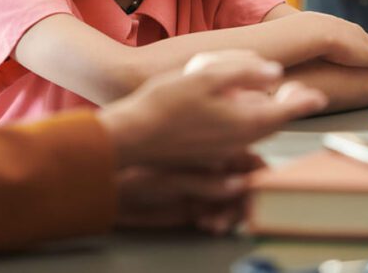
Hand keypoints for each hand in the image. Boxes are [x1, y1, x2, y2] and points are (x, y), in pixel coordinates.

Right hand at [98, 54, 326, 167]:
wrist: (132, 137)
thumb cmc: (165, 104)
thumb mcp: (205, 76)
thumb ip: (243, 71)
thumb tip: (274, 72)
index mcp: (244, 122)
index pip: (285, 112)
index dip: (304, 102)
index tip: (319, 96)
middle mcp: (239, 141)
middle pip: (272, 124)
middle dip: (288, 108)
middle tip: (297, 92)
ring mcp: (223, 152)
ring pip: (255, 134)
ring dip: (267, 118)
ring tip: (268, 100)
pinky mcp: (207, 155)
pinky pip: (237, 142)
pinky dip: (246, 128)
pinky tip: (234, 116)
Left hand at [115, 153, 264, 233]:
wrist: (107, 188)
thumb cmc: (130, 171)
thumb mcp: (168, 176)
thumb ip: (203, 182)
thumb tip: (237, 185)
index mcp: (208, 145)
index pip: (246, 159)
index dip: (258, 175)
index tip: (261, 192)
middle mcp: (211, 165)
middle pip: (245, 182)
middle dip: (249, 199)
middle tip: (245, 212)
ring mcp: (204, 186)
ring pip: (234, 201)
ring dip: (233, 213)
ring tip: (220, 222)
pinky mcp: (196, 205)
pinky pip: (218, 213)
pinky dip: (219, 220)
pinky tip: (209, 224)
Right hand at [299, 12, 367, 80]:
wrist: (314, 33)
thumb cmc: (302, 35)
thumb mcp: (300, 35)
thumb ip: (299, 40)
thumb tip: (288, 46)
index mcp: (340, 26)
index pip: (353, 35)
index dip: (354, 47)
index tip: (351, 57)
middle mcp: (356, 32)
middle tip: (366, 66)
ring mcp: (366, 43)